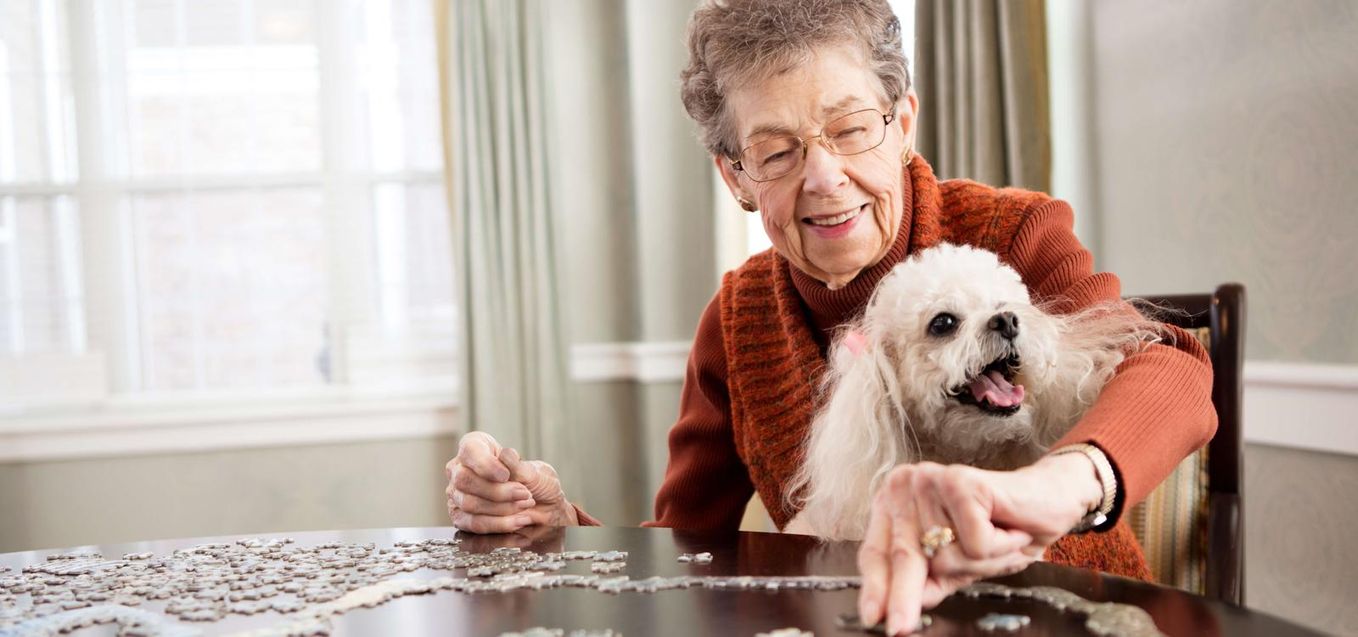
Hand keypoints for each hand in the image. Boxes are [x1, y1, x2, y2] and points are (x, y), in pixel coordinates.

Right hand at [444, 432, 578, 533]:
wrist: (546, 507)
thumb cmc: (537, 483)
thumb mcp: (535, 470)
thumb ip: (518, 466)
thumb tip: (504, 457)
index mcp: (476, 446)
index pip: (470, 450)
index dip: (486, 465)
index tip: (506, 475)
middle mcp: (460, 468)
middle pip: (464, 479)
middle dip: (498, 491)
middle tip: (524, 493)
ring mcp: (458, 495)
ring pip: (469, 503)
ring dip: (501, 509)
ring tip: (524, 506)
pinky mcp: (462, 518)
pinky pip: (474, 525)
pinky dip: (500, 525)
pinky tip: (519, 521)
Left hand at [856, 455, 1102, 634]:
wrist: (1051, 499)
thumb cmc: (1004, 527)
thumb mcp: (960, 564)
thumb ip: (929, 580)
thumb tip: (904, 604)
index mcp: (898, 503)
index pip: (877, 552)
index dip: (875, 587)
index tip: (873, 617)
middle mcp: (907, 486)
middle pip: (904, 557)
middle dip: (905, 596)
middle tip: (899, 628)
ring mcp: (931, 481)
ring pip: (945, 556)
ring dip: (981, 562)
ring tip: (998, 542)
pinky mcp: (960, 482)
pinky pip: (974, 544)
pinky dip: (1000, 547)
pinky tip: (1009, 529)